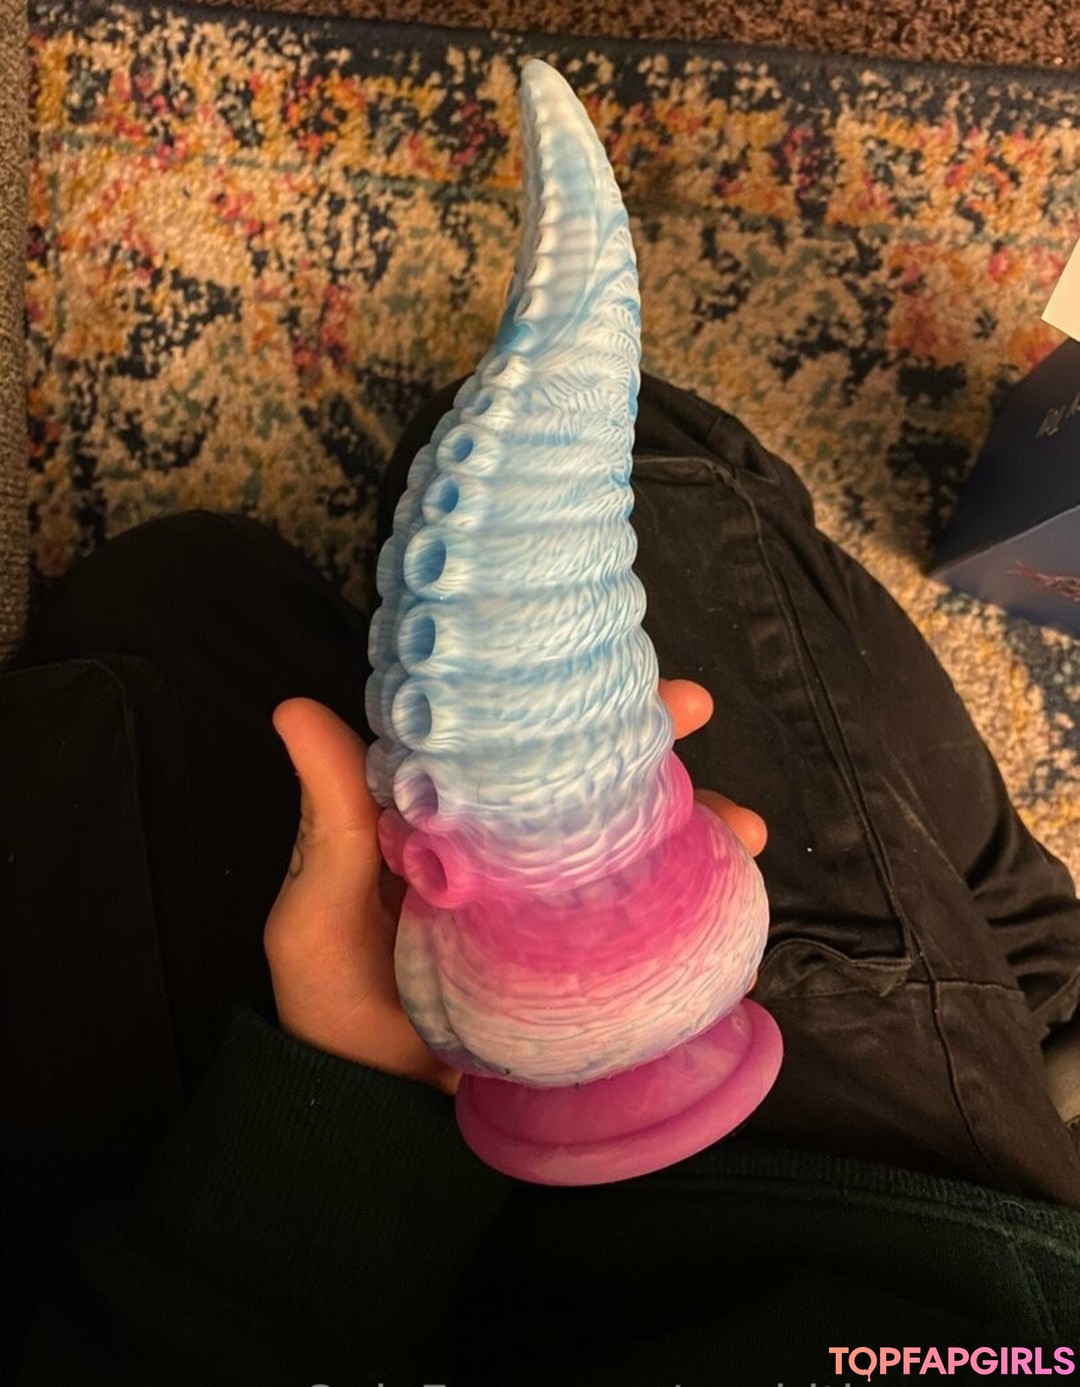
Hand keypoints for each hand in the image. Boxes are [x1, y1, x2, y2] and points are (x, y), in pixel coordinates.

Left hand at [264, 680, 766, 1096]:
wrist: (375, 1113)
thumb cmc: (334, 1006)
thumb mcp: (317, 913)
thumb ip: (329, 821)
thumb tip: (294, 706)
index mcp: (449, 822)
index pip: (514, 741)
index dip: (564, 698)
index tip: (612, 663)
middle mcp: (510, 853)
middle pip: (589, 783)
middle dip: (649, 741)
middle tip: (699, 711)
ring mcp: (554, 910)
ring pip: (633, 849)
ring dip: (695, 827)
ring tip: (743, 830)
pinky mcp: (584, 965)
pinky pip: (646, 925)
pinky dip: (693, 910)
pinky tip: (734, 904)